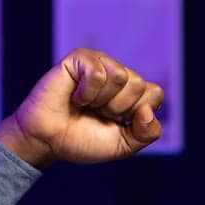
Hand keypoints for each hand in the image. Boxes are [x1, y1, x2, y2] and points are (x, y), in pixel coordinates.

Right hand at [0, 49, 164, 167]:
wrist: (48, 141)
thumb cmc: (83, 140)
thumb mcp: (123, 146)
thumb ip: (146, 134)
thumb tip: (147, 110)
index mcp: (133, 93)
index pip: (156, 93)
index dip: (137, 115)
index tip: (116, 123)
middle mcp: (119, 75)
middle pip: (139, 85)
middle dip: (117, 108)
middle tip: (97, 113)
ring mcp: (100, 63)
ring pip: (121, 76)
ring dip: (101, 100)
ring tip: (86, 104)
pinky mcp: (80, 58)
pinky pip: (98, 73)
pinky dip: (86, 93)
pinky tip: (75, 96)